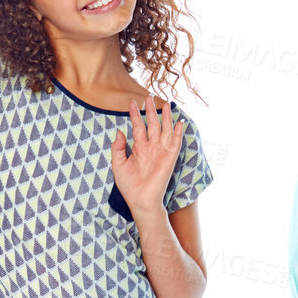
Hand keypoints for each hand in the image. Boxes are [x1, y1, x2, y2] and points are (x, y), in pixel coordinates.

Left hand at [111, 99, 182, 215]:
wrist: (140, 201)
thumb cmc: (129, 186)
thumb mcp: (118, 164)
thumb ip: (118, 148)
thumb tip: (120, 131)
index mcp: (139, 148)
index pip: (138, 127)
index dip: (135, 115)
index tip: (132, 103)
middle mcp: (151, 148)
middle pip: (152, 124)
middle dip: (151, 111)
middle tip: (149, 97)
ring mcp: (161, 152)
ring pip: (164, 130)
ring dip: (166, 117)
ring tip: (165, 104)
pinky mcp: (169, 159)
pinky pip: (175, 143)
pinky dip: (178, 133)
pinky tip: (179, 122)